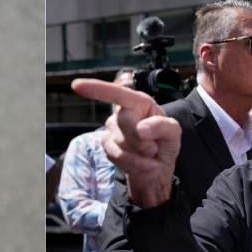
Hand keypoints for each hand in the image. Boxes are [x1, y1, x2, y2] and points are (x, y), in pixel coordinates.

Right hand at [72, 79, 180, 207]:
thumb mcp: (174, 133)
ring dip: (140, 154)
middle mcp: (122, 112)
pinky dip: (133, 162)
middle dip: (143, 140)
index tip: (76, 85)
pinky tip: (141, 162)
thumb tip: (140, 129)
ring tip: (148, 154)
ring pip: (121, 142)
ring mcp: (111, 128)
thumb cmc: (165, 143)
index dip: (97, 89)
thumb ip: (162, 126)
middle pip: (126, 123)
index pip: (117, 93)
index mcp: (139, 102)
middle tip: (154, 147)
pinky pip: (117, 155)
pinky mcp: (106, 144)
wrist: (157, 166)